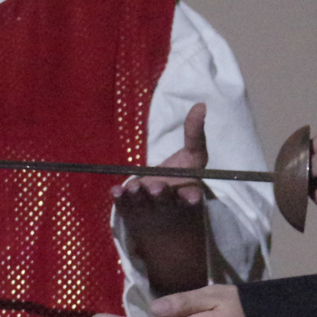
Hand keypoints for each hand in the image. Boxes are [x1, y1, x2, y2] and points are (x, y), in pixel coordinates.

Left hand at [114, 102, 211, 294]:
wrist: (162, 209)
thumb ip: (195, 134)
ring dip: (138, 196)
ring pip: (143, 204)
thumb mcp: (192, 157)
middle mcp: (169, 206)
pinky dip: (120, 198)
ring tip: (134, 188)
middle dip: (160, 195)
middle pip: (165, 202)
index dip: (191, 198)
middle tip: (156, 188)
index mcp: (188, 195)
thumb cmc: (179, 178)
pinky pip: (124, 205)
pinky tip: (115, 190)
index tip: (192, 197)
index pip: (192, 198)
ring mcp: (148, 211)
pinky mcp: (131, 212)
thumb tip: (200, 105)